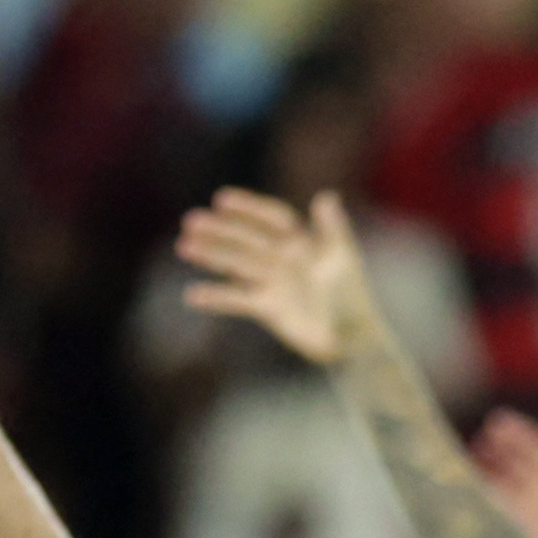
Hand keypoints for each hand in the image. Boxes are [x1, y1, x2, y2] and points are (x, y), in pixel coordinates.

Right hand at [176, 186, 368, 365]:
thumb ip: (333, 229)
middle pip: (247, 240)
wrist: (352, 341)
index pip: (271, 219)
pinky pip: (237, 299)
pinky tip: (192, 294)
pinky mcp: (267, 307)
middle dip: (220, 230)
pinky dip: (216, 297)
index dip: (248, 209)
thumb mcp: (344, 260)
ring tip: (184, 246)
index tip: (221, 200)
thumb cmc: (353, 298)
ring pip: (236, 264)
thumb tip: (325, 196)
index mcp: (303, 242)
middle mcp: (284, 259)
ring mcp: (273, 283)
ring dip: (211, 255)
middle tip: (191, 221)